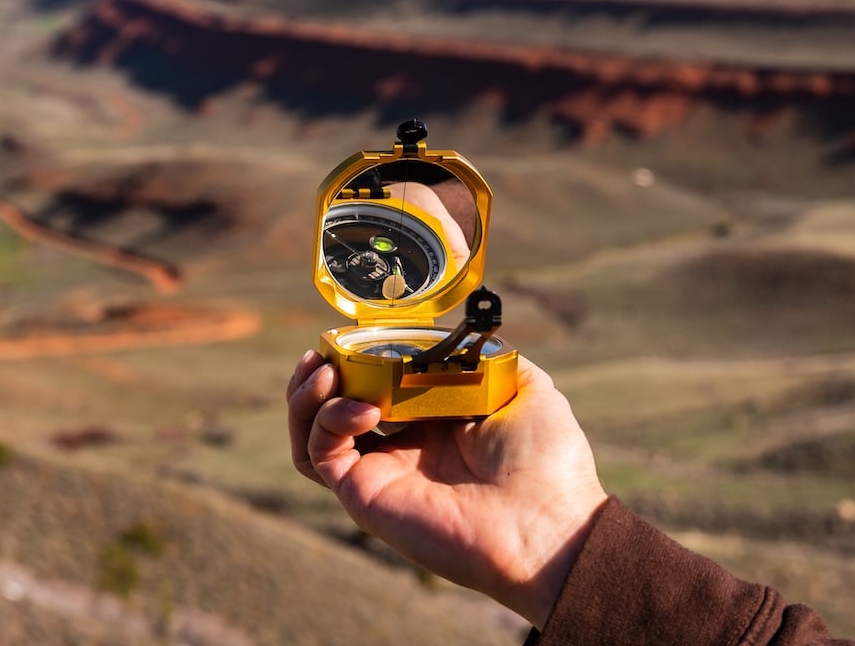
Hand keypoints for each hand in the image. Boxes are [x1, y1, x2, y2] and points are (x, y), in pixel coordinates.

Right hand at [286, 351, 606, 626]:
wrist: (546, 521)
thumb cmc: (547, 460)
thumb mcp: (525, 386)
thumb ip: (487, 355)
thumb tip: (455, 335)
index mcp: (435, 419)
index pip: (378, 381)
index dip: (361, 355)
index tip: (358, 332)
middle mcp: (402, 445)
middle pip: (335, 403)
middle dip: (322, 369)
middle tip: (324, 350)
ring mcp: (381, 471)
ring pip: (314, 431)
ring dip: (307, 395)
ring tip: (324, 370)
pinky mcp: (364, 494)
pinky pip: (320, 453)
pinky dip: (325, 420)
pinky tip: (361, 407)